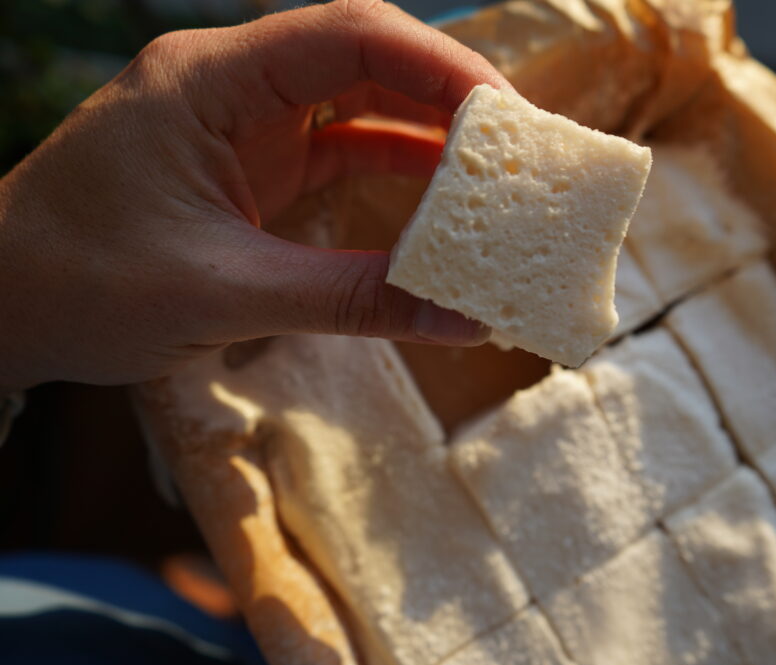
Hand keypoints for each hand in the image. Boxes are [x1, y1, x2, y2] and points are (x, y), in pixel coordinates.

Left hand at [0, 0, 505, 393]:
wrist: (4, 306)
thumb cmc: (80, 285)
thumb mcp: (223, 293)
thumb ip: (351, 301)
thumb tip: (464, 319)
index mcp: (212, 80)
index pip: (350, 35)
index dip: (442, 65)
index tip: (510, 116)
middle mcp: (236, 85)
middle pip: (370, 60)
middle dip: (453, 99)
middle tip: (525, 150)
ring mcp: (249, 125)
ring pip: (365, 105)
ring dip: (433, 138)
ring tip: (502, 178)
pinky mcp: (258, 166)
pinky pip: (346, 152)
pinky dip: (399, 176)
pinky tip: (447, 206)